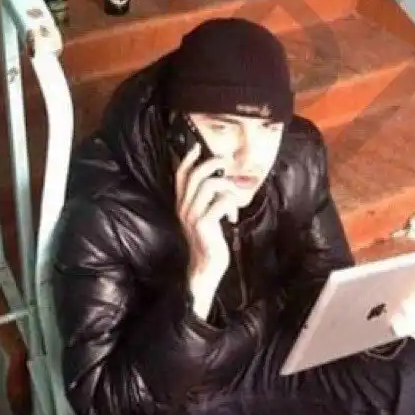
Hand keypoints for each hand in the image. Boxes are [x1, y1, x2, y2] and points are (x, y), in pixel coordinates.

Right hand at [175, 143, 235, 316]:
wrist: (206, 268)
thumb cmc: (209, 242)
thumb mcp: (205, 217)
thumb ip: (207, 201)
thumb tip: (218, 181)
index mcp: (183, 204)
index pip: (180, 175)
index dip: (188, 159)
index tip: (196, 147)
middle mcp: (184, 207)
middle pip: (196, 174)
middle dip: (213, 163)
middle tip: (226, 161)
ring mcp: (192, 215)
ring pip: (211, 184)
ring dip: (228, 188)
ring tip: (234, 200)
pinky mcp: (203, 223)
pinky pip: (221, 201)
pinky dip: (232, 205)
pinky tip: (232, 218)